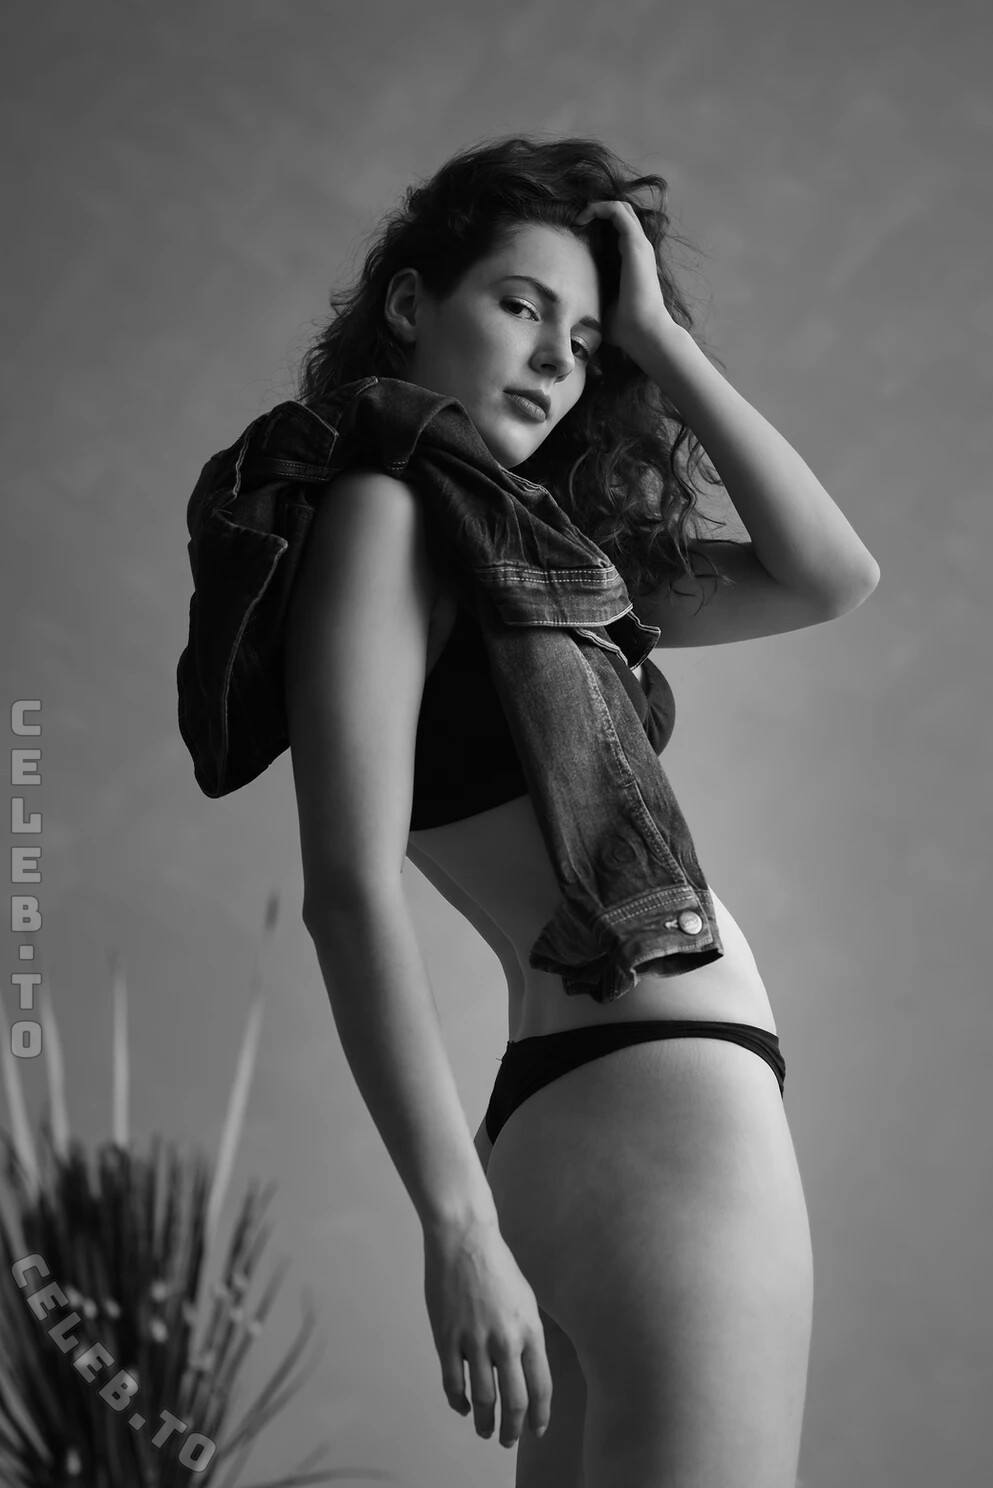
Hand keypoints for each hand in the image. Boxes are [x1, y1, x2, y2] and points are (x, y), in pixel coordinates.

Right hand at [423, 1216, 551, 1447]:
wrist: (463, 1238)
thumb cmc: (496, 1265)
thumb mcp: (525, 1300)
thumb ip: (526, 1336)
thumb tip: (522, 1371)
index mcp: (530, 1329)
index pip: (541, 1386)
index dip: (540, 1415)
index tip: (537, 1430)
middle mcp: (506, 1339)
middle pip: (514, 1401)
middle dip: (513, 1429)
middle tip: (509, 1440)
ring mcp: (474, 1340)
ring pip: (483, 1399)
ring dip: (485, 1423)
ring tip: (485, 1431)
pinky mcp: (447, 1338)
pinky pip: (454, 1383)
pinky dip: (459, 1402)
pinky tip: (463, 1406)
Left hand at [575, 198, 678, 360]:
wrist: (643, 332)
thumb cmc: (625, 327)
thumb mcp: (602, 306)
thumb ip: (592, 298)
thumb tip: (570, 310)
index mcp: (632, 261)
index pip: (620, 228)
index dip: (599, 223)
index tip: (577, 232)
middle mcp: (638, 249)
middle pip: (623, 213)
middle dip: (598, 210)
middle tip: (578, 222)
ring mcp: (639, 245)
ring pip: (621, 207)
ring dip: (597, 206)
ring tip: (579, 218)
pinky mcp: (635, 244)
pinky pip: (618, 211)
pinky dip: (600, 208)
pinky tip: (583, 218)